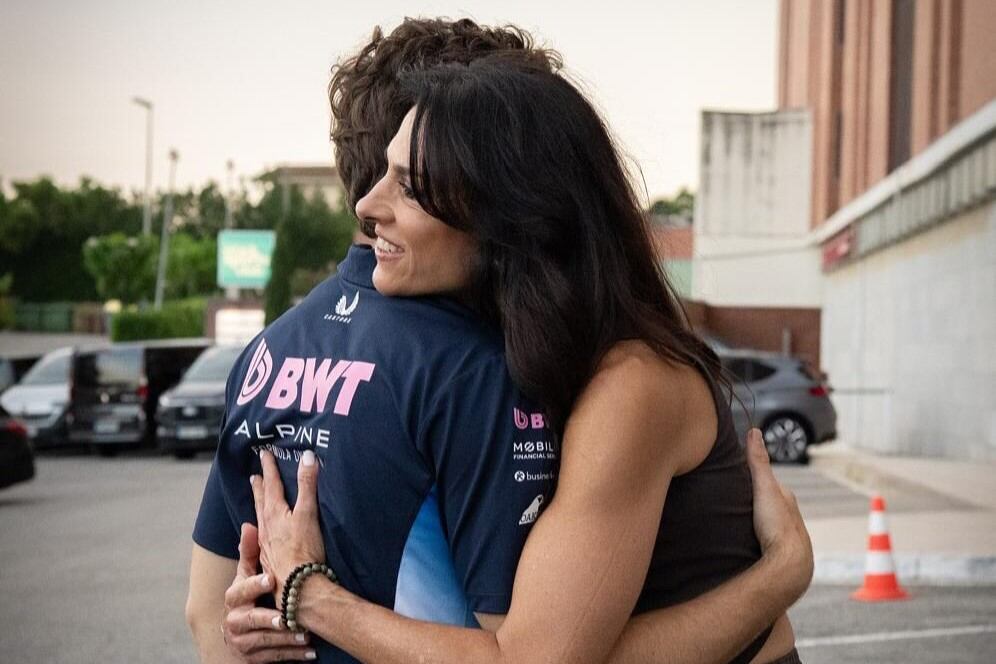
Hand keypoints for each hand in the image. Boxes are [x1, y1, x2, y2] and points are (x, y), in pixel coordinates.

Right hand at [221, 523, 315, 661]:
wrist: (242, 634)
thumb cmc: (249, 598)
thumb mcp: (247, 577)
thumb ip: (250, 554)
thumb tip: (249, 524)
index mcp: (234, 599)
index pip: (239, 590)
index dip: (254, 585)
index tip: (271, 578)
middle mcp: (234, 621)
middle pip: (250, 620)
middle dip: (270, 619)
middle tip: (288, 618)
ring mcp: (242, 642)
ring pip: (263, 641)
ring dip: (286, 640)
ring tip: (305, 636)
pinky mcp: (252, 659)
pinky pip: (273, 658)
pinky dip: (292, 656)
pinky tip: (309, 653)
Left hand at [251, 449, 325, 600]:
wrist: (297, 587)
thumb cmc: (304, 549)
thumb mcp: (308, 512)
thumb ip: (307, 484)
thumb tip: (308, 456)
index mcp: (275, 513)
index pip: (271, 485)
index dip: (269, 468)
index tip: (264, 454)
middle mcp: (266, 528)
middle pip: (262, 502)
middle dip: (260, 487)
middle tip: (254, 476)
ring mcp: (267, 545)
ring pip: (260, 519)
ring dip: (259, 505)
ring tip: (257, 498)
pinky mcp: (270, 559)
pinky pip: (262, 536)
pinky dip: (262, 527)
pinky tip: (263, 533)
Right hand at [745, 428, 813, 599]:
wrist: (789, 564)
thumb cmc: (779, 525)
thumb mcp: (764, 488)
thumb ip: (758, 462)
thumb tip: (754, 431)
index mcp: (786, 497)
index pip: (767, 480)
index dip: (750, 476)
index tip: (732, 473)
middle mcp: (788, 513)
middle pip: (766, 501)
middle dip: (751, 499)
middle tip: (728, 498)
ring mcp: (783, 533)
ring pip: (765, 521)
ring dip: (752, 519)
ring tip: (731, 520)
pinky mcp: (777, 551)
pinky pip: (763, 537)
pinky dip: (754, 535)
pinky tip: (743, 540)